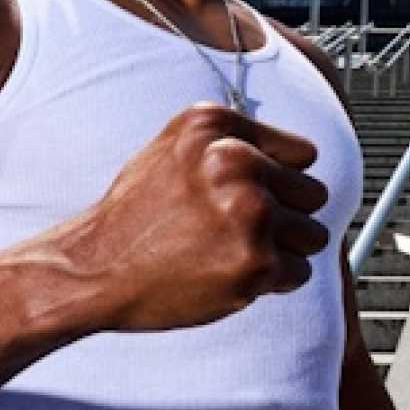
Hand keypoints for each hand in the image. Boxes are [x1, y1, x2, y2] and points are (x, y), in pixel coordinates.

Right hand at [45, 102, 329, 329]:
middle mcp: (234, 162)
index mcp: (216, 128)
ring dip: (283, 251)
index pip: (303, 153)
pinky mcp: (255, 262)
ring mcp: (248, 212)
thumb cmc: (137, 214)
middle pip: (314, 194)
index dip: (279, 180)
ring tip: (233, 250)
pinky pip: (300, 272)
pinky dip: (273, 281)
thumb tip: (304, 157)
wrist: (95, 268)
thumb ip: (235, 140)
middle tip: (237, 230)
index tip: (250, 195)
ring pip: (314, 235)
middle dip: (286, 216)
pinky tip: (230, 273)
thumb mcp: (175, 147)